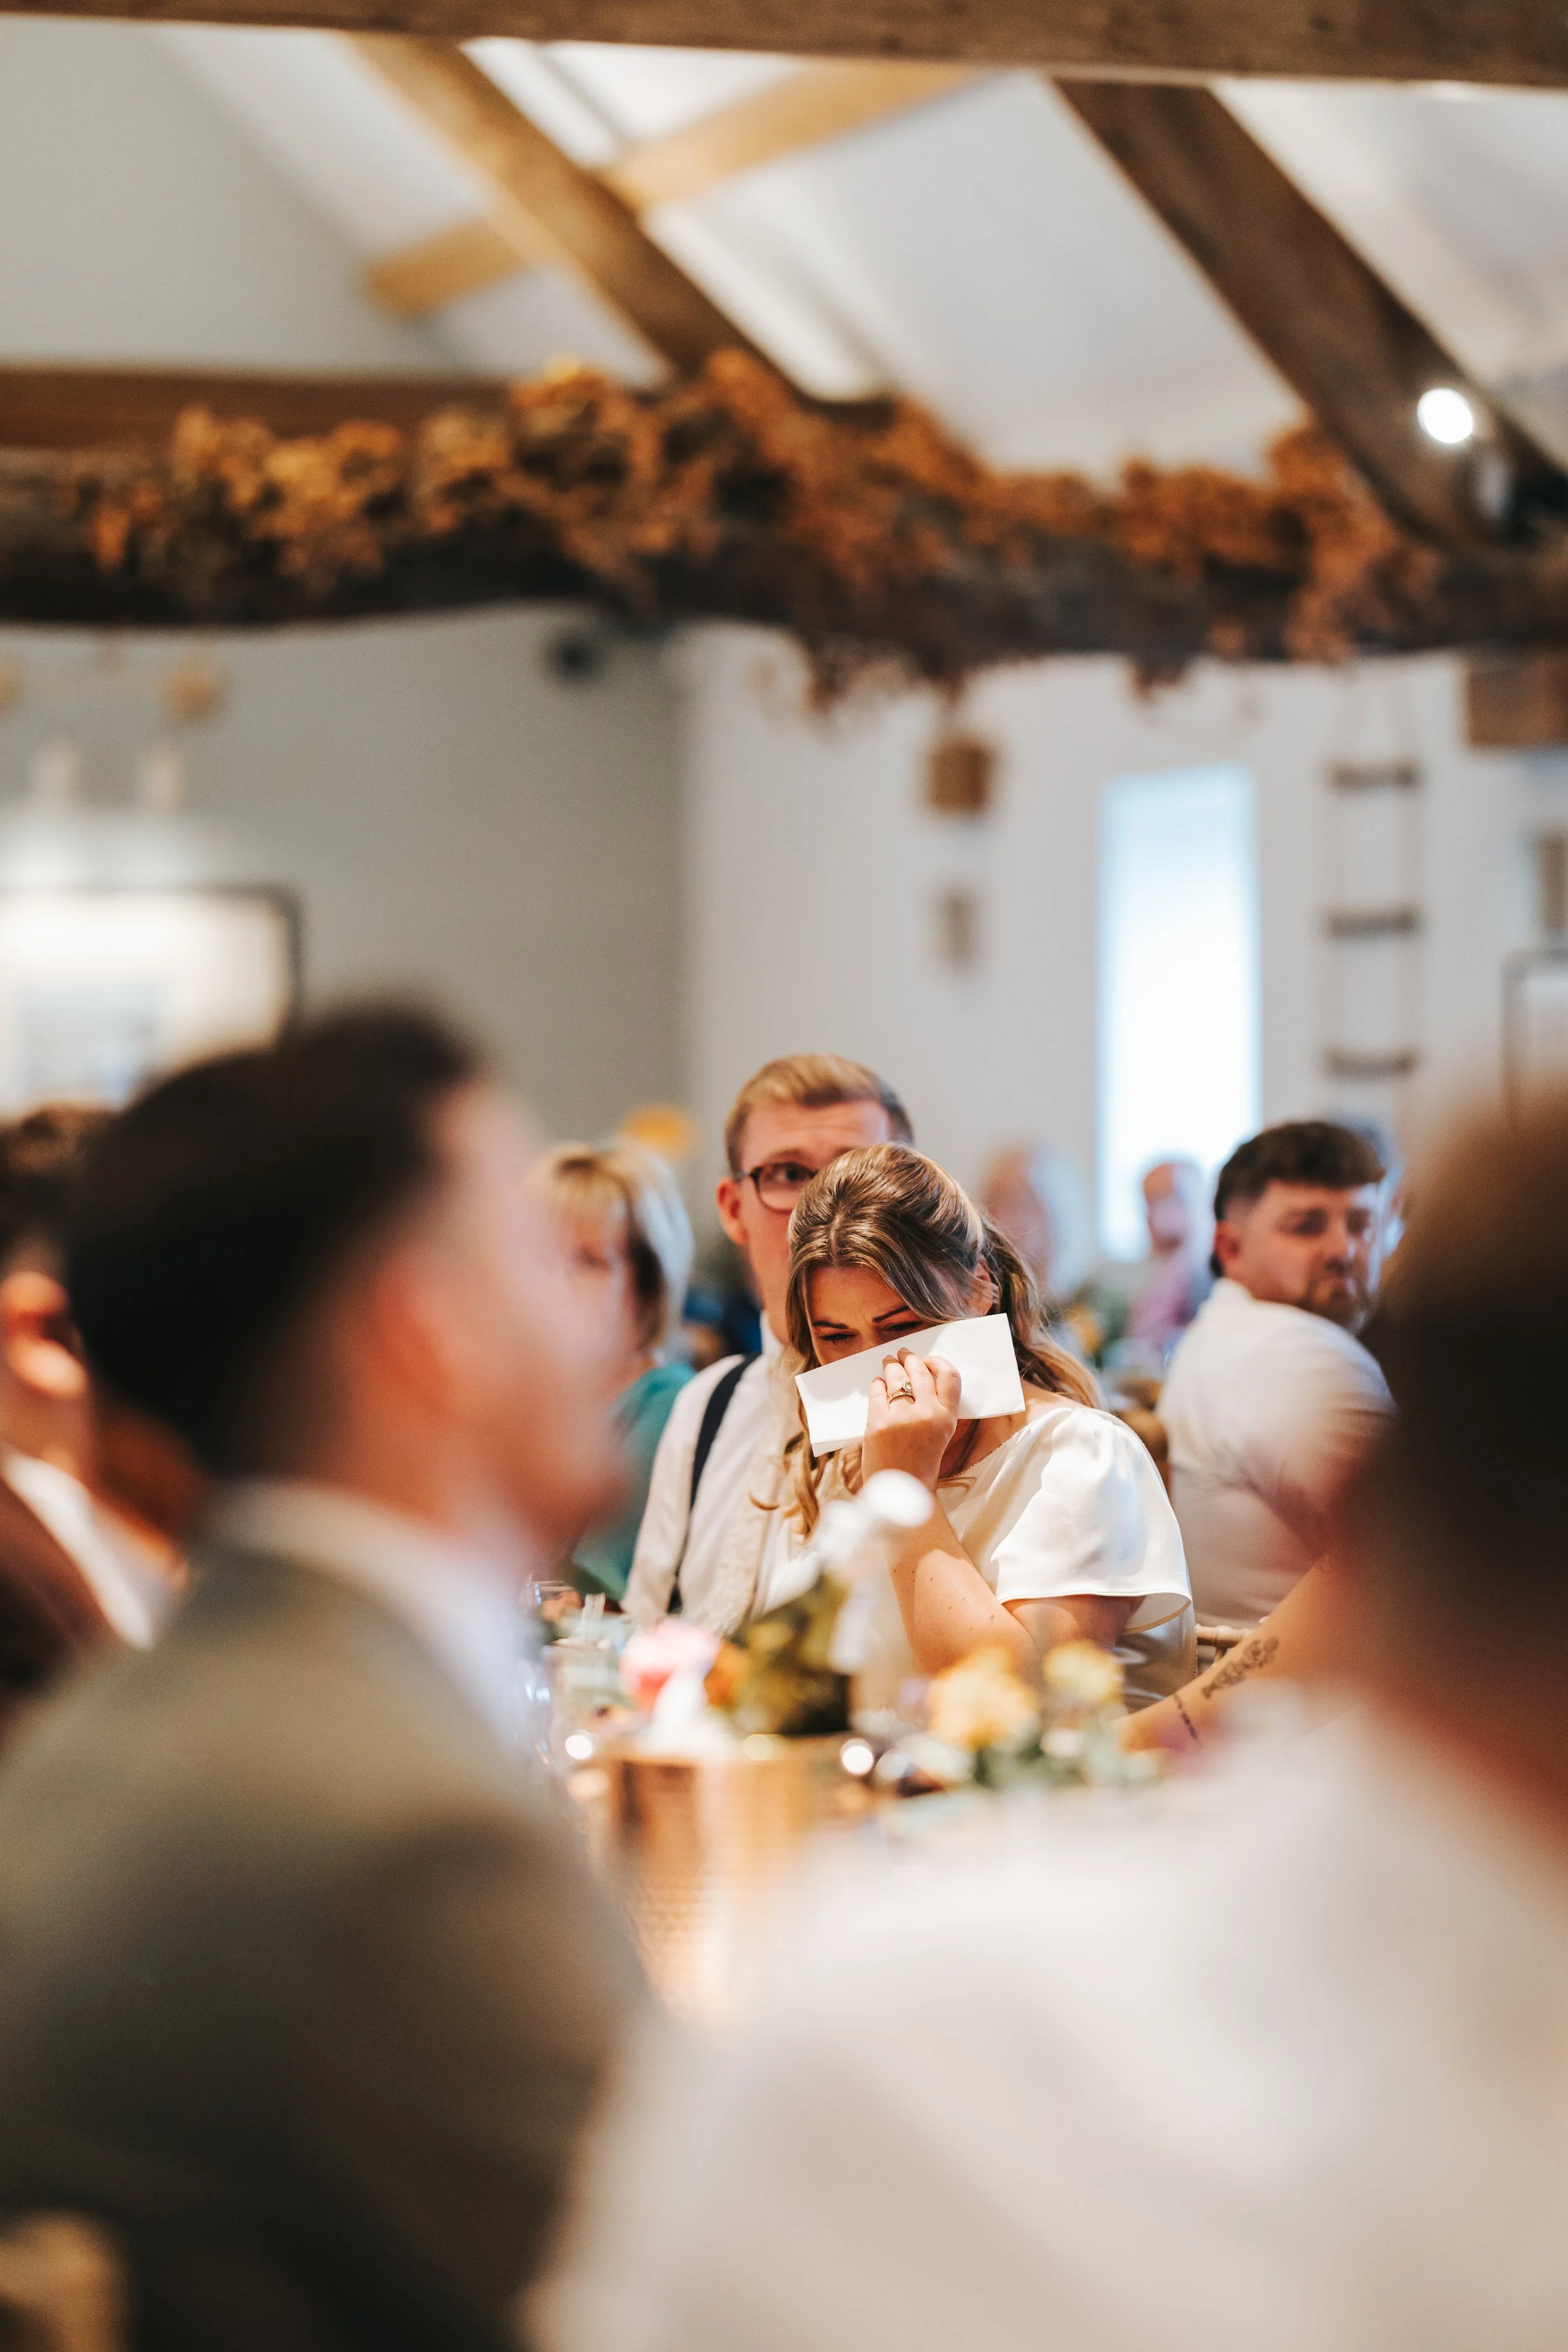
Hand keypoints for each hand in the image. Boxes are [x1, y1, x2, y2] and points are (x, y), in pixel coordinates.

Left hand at [863, 1348, 961, 1489]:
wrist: (902, 1491)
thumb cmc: (921, 1462)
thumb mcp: (941, 1434)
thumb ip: (936, 1408)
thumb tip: (921, 1376)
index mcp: (947, 1418)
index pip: (950, 1376)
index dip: (938, 1362)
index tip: (928, 1360)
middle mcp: (927, 1414)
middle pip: (919, 1371)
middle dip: (910, 1359)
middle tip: (903, 1354)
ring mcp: (901, 1418)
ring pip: (896, 1377)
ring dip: (892, 1366)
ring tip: (889, 1363)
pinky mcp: (878, 1423)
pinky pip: (877, 1391)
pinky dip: (877, 1384)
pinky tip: (878, 1384)